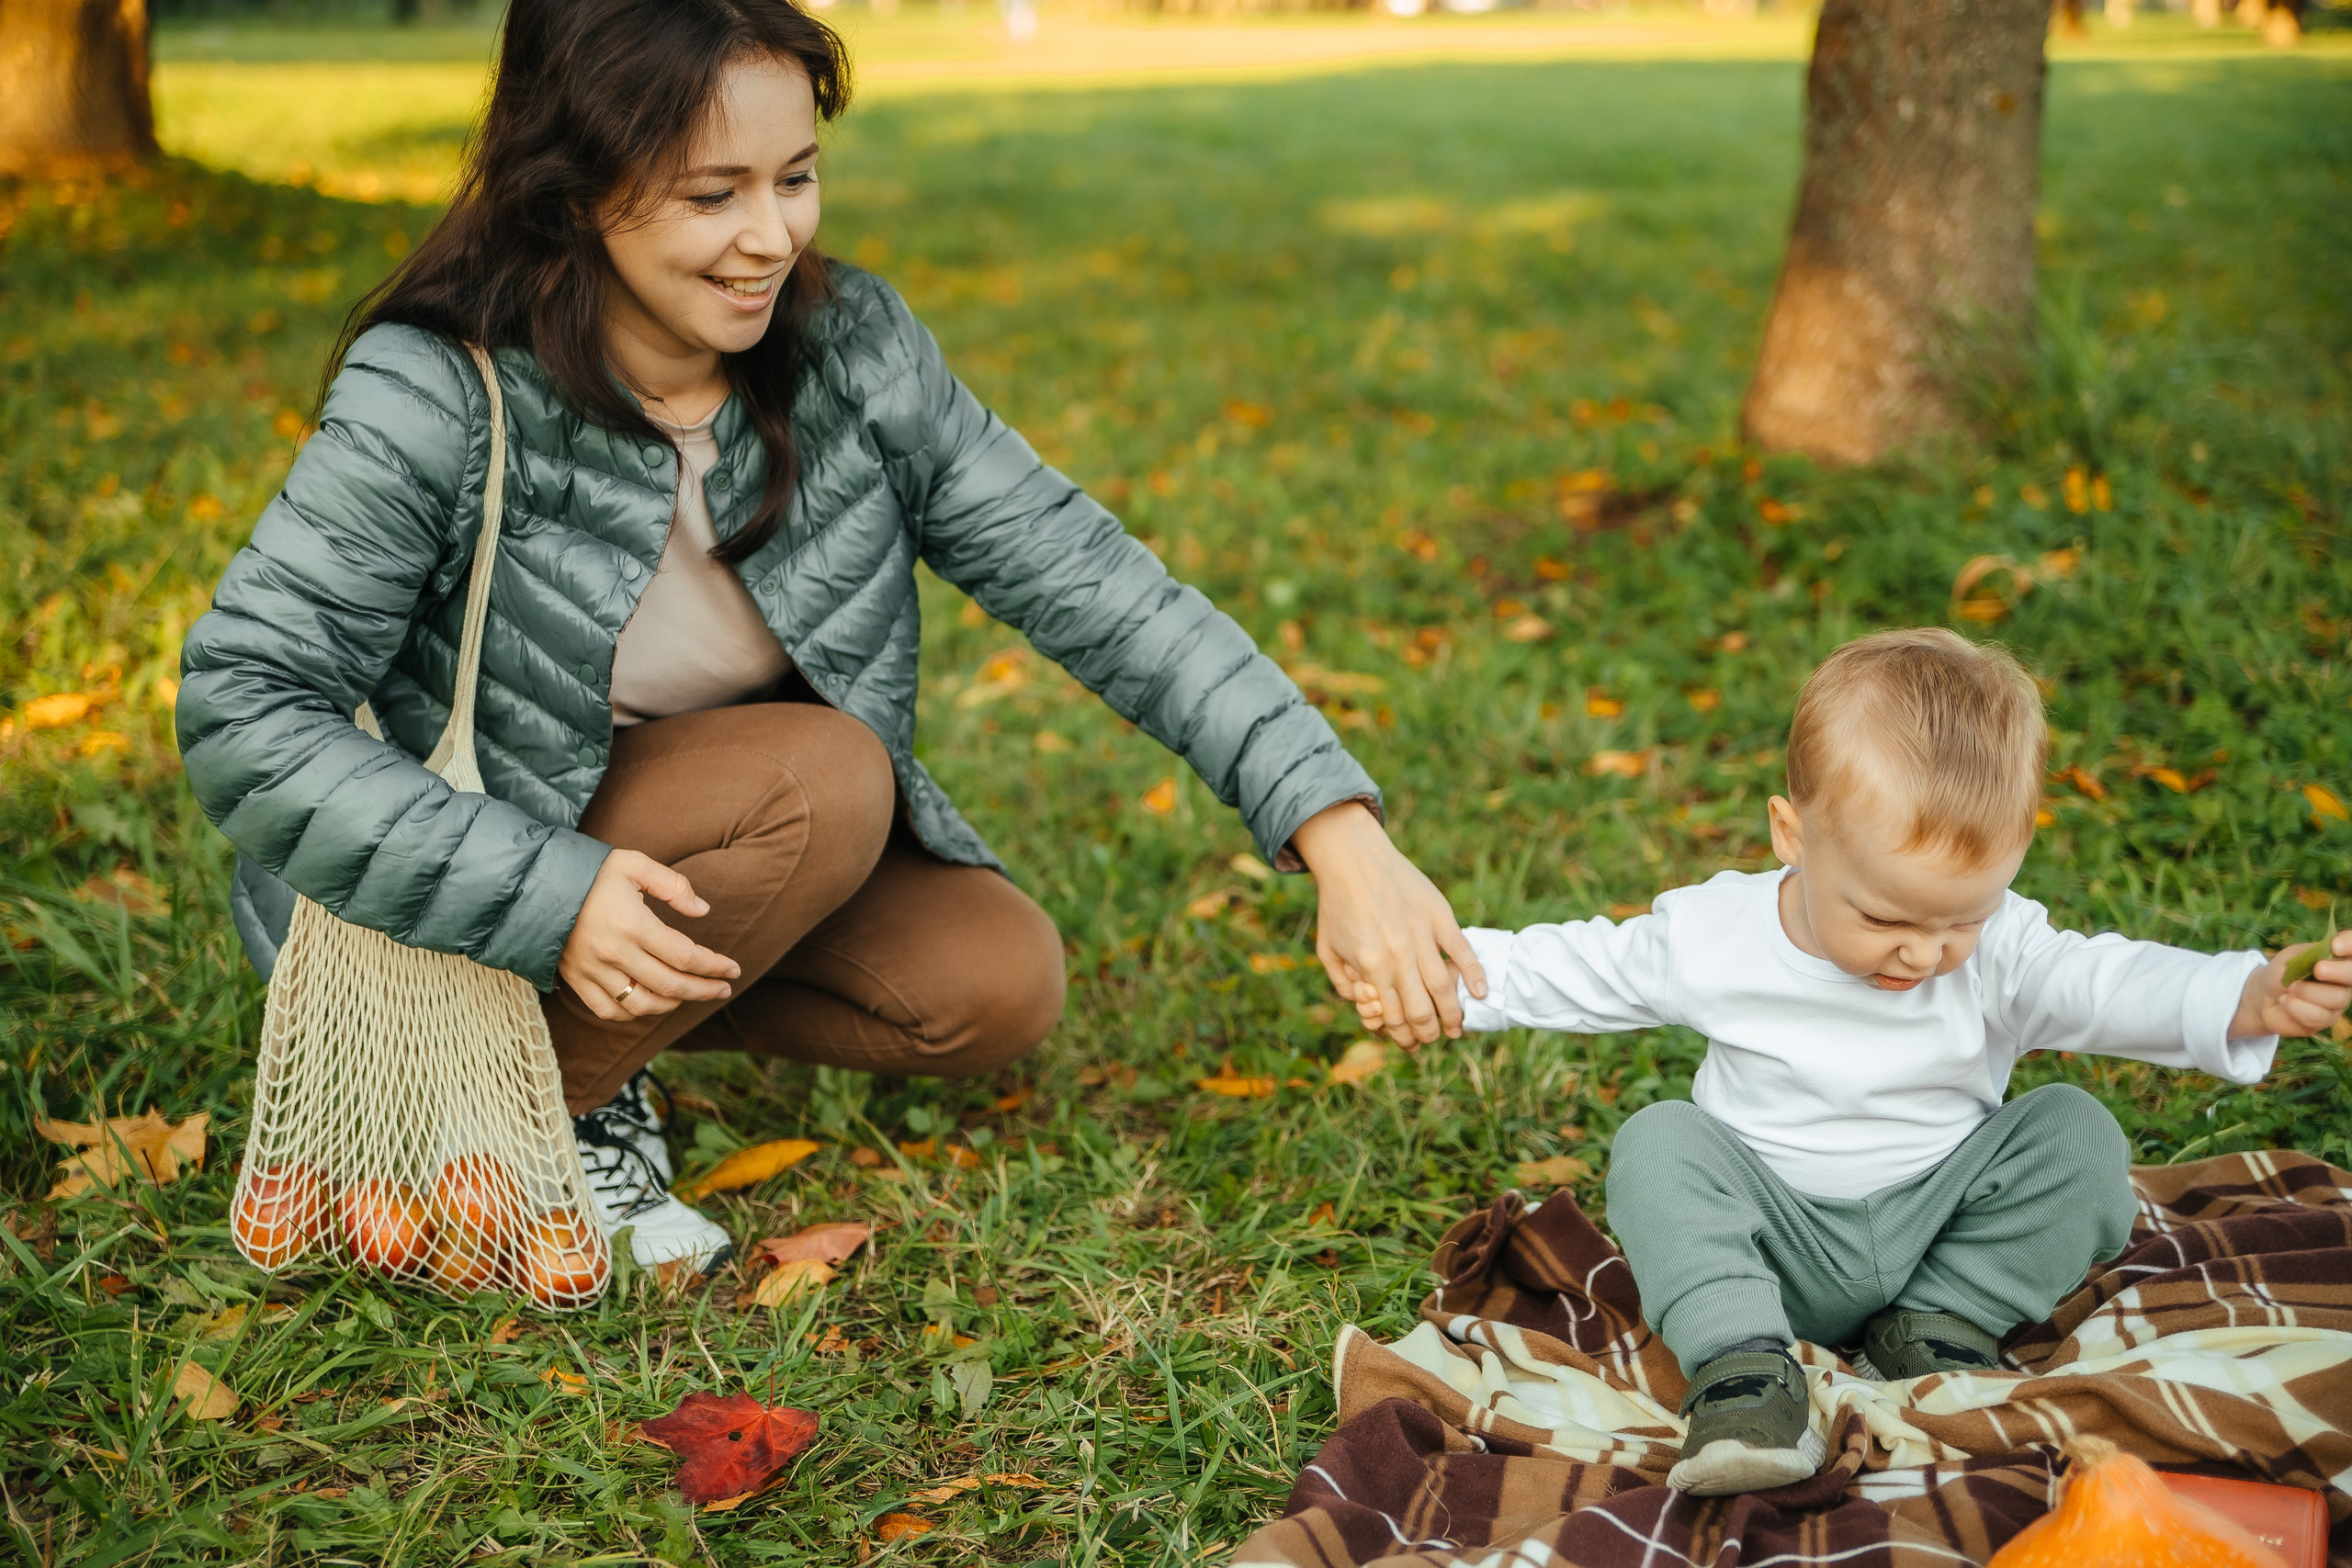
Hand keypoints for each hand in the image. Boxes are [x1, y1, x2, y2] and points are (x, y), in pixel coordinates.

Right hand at [557, 850, 740, 1021]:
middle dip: (703, 990)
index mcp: (632, 924)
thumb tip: (703, 911)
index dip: (714, 966)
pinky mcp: (577, 980)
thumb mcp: (634, 864)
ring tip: (690, 994)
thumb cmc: (592, 872)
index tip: (733, 968)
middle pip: (670, 985)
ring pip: (642, 1005)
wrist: (537, 885)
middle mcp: (613, 953)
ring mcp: (593, 971)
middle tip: (723, 988)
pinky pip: (610, 1011)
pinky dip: (634, 1013)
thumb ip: (673, 885)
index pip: (685, 956)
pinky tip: (651, 1002)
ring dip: (672, 1004)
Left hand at [1291, 801, 1485, 1046]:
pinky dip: (1475, 974)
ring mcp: (1421, 935)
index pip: (1393, 1016)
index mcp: (1369, 966)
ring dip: (1453, 1015)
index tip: (1409, 1043)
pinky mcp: (1439, 916)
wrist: (1352, 858)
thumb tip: (1364, 1009)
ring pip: (1444, 987)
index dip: (1403, 1037)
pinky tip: (1482, 993)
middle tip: (1433, 1038)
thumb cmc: (1336, 904)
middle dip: (1428, 1033)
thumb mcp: (1327, 949)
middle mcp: (1398, 955)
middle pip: (1421, 1010)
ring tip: (1457, 1028)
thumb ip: (1342, 984)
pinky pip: (1462, 950)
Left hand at [2231, 932, 2351, 1038]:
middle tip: (2318, 970)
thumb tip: (2328, 955)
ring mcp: (2336, 1002)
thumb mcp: (2291, 957)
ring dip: (2307, 992)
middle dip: (2337, 971)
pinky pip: (2318, 1016)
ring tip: (2289, 988)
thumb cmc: (2281, 973)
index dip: (2350, 945)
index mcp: (2336, 960)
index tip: (2336, 946)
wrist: (2263, 996)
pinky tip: (2285, 1001)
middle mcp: (2342, 981)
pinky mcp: (2324, 1020)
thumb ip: (2309, 955)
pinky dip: (2296, 1007)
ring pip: (2336, 998)